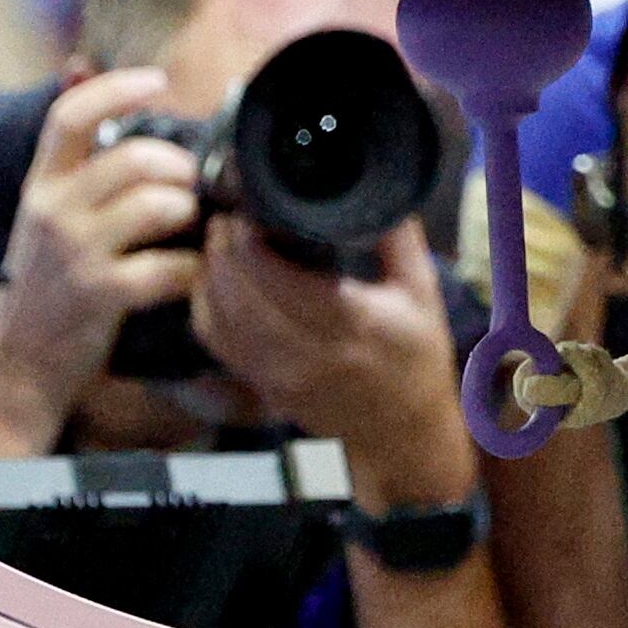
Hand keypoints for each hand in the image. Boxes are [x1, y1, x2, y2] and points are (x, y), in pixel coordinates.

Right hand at [0, 67, 187, 457]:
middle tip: (191, 181)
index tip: (157, 80)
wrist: (18, 362)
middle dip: (179, 165)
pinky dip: (191, 269)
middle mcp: (53, 211)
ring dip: (189, 212)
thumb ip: (74, 155)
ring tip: (190, 226)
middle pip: (133, 159)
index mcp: (42, 184)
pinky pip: (166, 268)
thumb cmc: (47, 280)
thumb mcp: (47, 211)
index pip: (70, 116)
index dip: (116, 89)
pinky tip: (190, 272)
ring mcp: (75, 254)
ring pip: (156, 206)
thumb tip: (81, 67)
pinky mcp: (99, 295)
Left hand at [192, 215, 474, 511]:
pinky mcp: (262, 388)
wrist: (403, 441)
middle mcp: (307, 353)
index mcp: (351, 323)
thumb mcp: (422, 294)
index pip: (276, 277)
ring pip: (219, 319)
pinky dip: (205, 306)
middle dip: (222, 247)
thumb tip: (379, 186)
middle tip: (225, 211)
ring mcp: (278, 376)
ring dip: (209, 273)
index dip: (248, 237)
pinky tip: (213, 280)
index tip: (247, 202)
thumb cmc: (417, 363)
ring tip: (218, 238)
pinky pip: (217, 343)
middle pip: (237, 294)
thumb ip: (399, 238)